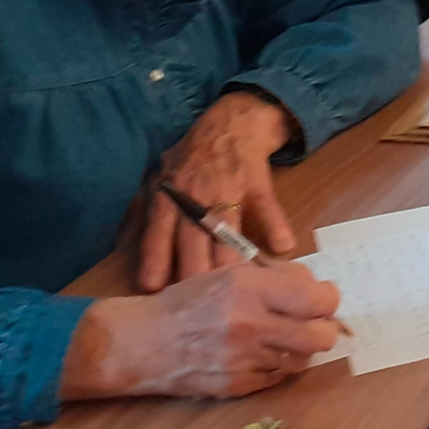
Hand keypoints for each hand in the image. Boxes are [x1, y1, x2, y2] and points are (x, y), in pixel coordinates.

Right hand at [62, 260, 341, 400]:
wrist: (141, 342)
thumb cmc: (187, 302)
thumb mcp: (229, 273)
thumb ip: (275, 277)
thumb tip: (315, 285)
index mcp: (249, 289)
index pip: (318, 300)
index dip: (327, 299)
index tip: (322, 298)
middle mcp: (249, 324)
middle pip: (321, 336)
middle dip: (324, 328)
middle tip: (313, 322)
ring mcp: (243, 360)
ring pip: (303, 359)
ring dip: (301, 348)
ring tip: (284, 337)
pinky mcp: (236, 386)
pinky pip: (278, 378)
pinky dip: (277, 366)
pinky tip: (262, 354)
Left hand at [138, 92, 297, 292]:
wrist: (232, 121)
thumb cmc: (194, 155)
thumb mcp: (162, 177)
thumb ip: (155, 214)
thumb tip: (146, 257)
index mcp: (169, 196)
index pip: (158, 235)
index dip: (156, 263)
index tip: (155, 290)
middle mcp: (195, 195)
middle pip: (192, 241)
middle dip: (195, 274)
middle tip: (201, 308)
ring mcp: (227, 188)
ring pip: (227, 232)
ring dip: (231, 262)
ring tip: (237, 292)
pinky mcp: (256, 182)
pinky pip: (266, 207)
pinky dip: (276, 226)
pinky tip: (283, 248)